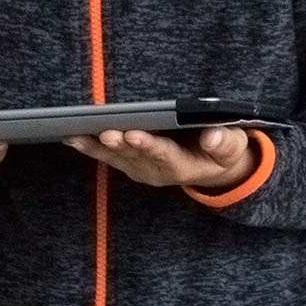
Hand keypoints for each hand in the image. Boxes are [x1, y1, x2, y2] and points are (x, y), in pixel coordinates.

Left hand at [65, 125, 257, 189]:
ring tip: (75, 135)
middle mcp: (158, 172)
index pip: (164, 154)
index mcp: (183, 166)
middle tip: (104, 133)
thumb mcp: (233, 146)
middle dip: (119, 144)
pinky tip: (72, 137)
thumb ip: (225, 143)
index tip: (133, 134)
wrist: (214, 168)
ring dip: (96, 147)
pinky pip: (108, 157)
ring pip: (116, 158)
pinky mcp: (131, 165)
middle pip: (135, 157)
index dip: (148, 145)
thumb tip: (213, 137)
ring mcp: (142, 170)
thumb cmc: (223, 151)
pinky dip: (90, 147)